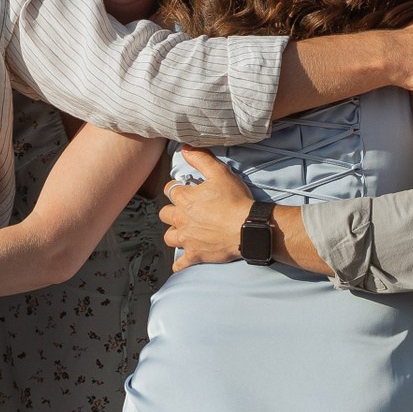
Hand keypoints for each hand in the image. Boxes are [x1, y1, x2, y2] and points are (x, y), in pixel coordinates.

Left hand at [159, 148, 254, 267]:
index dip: (177, 188)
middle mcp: (182, 220)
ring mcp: (187, 239)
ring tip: (184, 231)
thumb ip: (201, 158)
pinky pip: (181, 263)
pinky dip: (180, 262)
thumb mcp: (220, 173)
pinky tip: (182, 261)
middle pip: (165, 214)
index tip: (186, 189)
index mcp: (185, 199)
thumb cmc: (235, 200)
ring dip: (174, 233)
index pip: (170, 190)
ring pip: (169, 237)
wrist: (247, 228)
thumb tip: (185, 148)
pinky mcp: (195, 255)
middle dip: (172, 211)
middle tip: (184, 210)